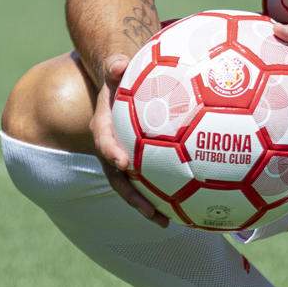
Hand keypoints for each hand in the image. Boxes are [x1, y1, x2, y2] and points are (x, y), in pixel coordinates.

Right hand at [88, 52, 167, 227]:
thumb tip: (116, 63)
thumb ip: (114, 64)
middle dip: (132, 196)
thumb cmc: (119, 73)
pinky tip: (185, 206)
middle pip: (118, 176)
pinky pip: (148, 178)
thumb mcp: (114, 66)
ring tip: (168, 222)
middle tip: (150, 211)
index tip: (124, 163)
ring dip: (147, 204)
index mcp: (103, 125)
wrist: (114, 82)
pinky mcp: (137, 161)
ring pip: (133, 185)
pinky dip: (163, 193)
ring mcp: (123, 156)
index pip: (103, 141)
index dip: (111, 152)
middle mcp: (111, 146)